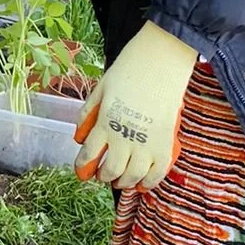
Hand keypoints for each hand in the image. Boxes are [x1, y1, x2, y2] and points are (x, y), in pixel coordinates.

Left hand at [74, 21, 197, 189]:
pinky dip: (149, 182)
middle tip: (104, 176)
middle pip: (110, 170)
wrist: (161, 61)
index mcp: (104, 123)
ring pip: (132, 175)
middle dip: (104, 176)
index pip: (89, 154)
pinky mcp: (165, 144)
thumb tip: (79, 137)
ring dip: (124, 182)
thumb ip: (88, 114)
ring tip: (121, 181)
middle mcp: (123, 137)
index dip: (83, 167)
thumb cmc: (129, 70)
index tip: (83, 172)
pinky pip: (157, 172)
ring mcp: (145, 143)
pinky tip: (142, 183)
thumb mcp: (100, 89)